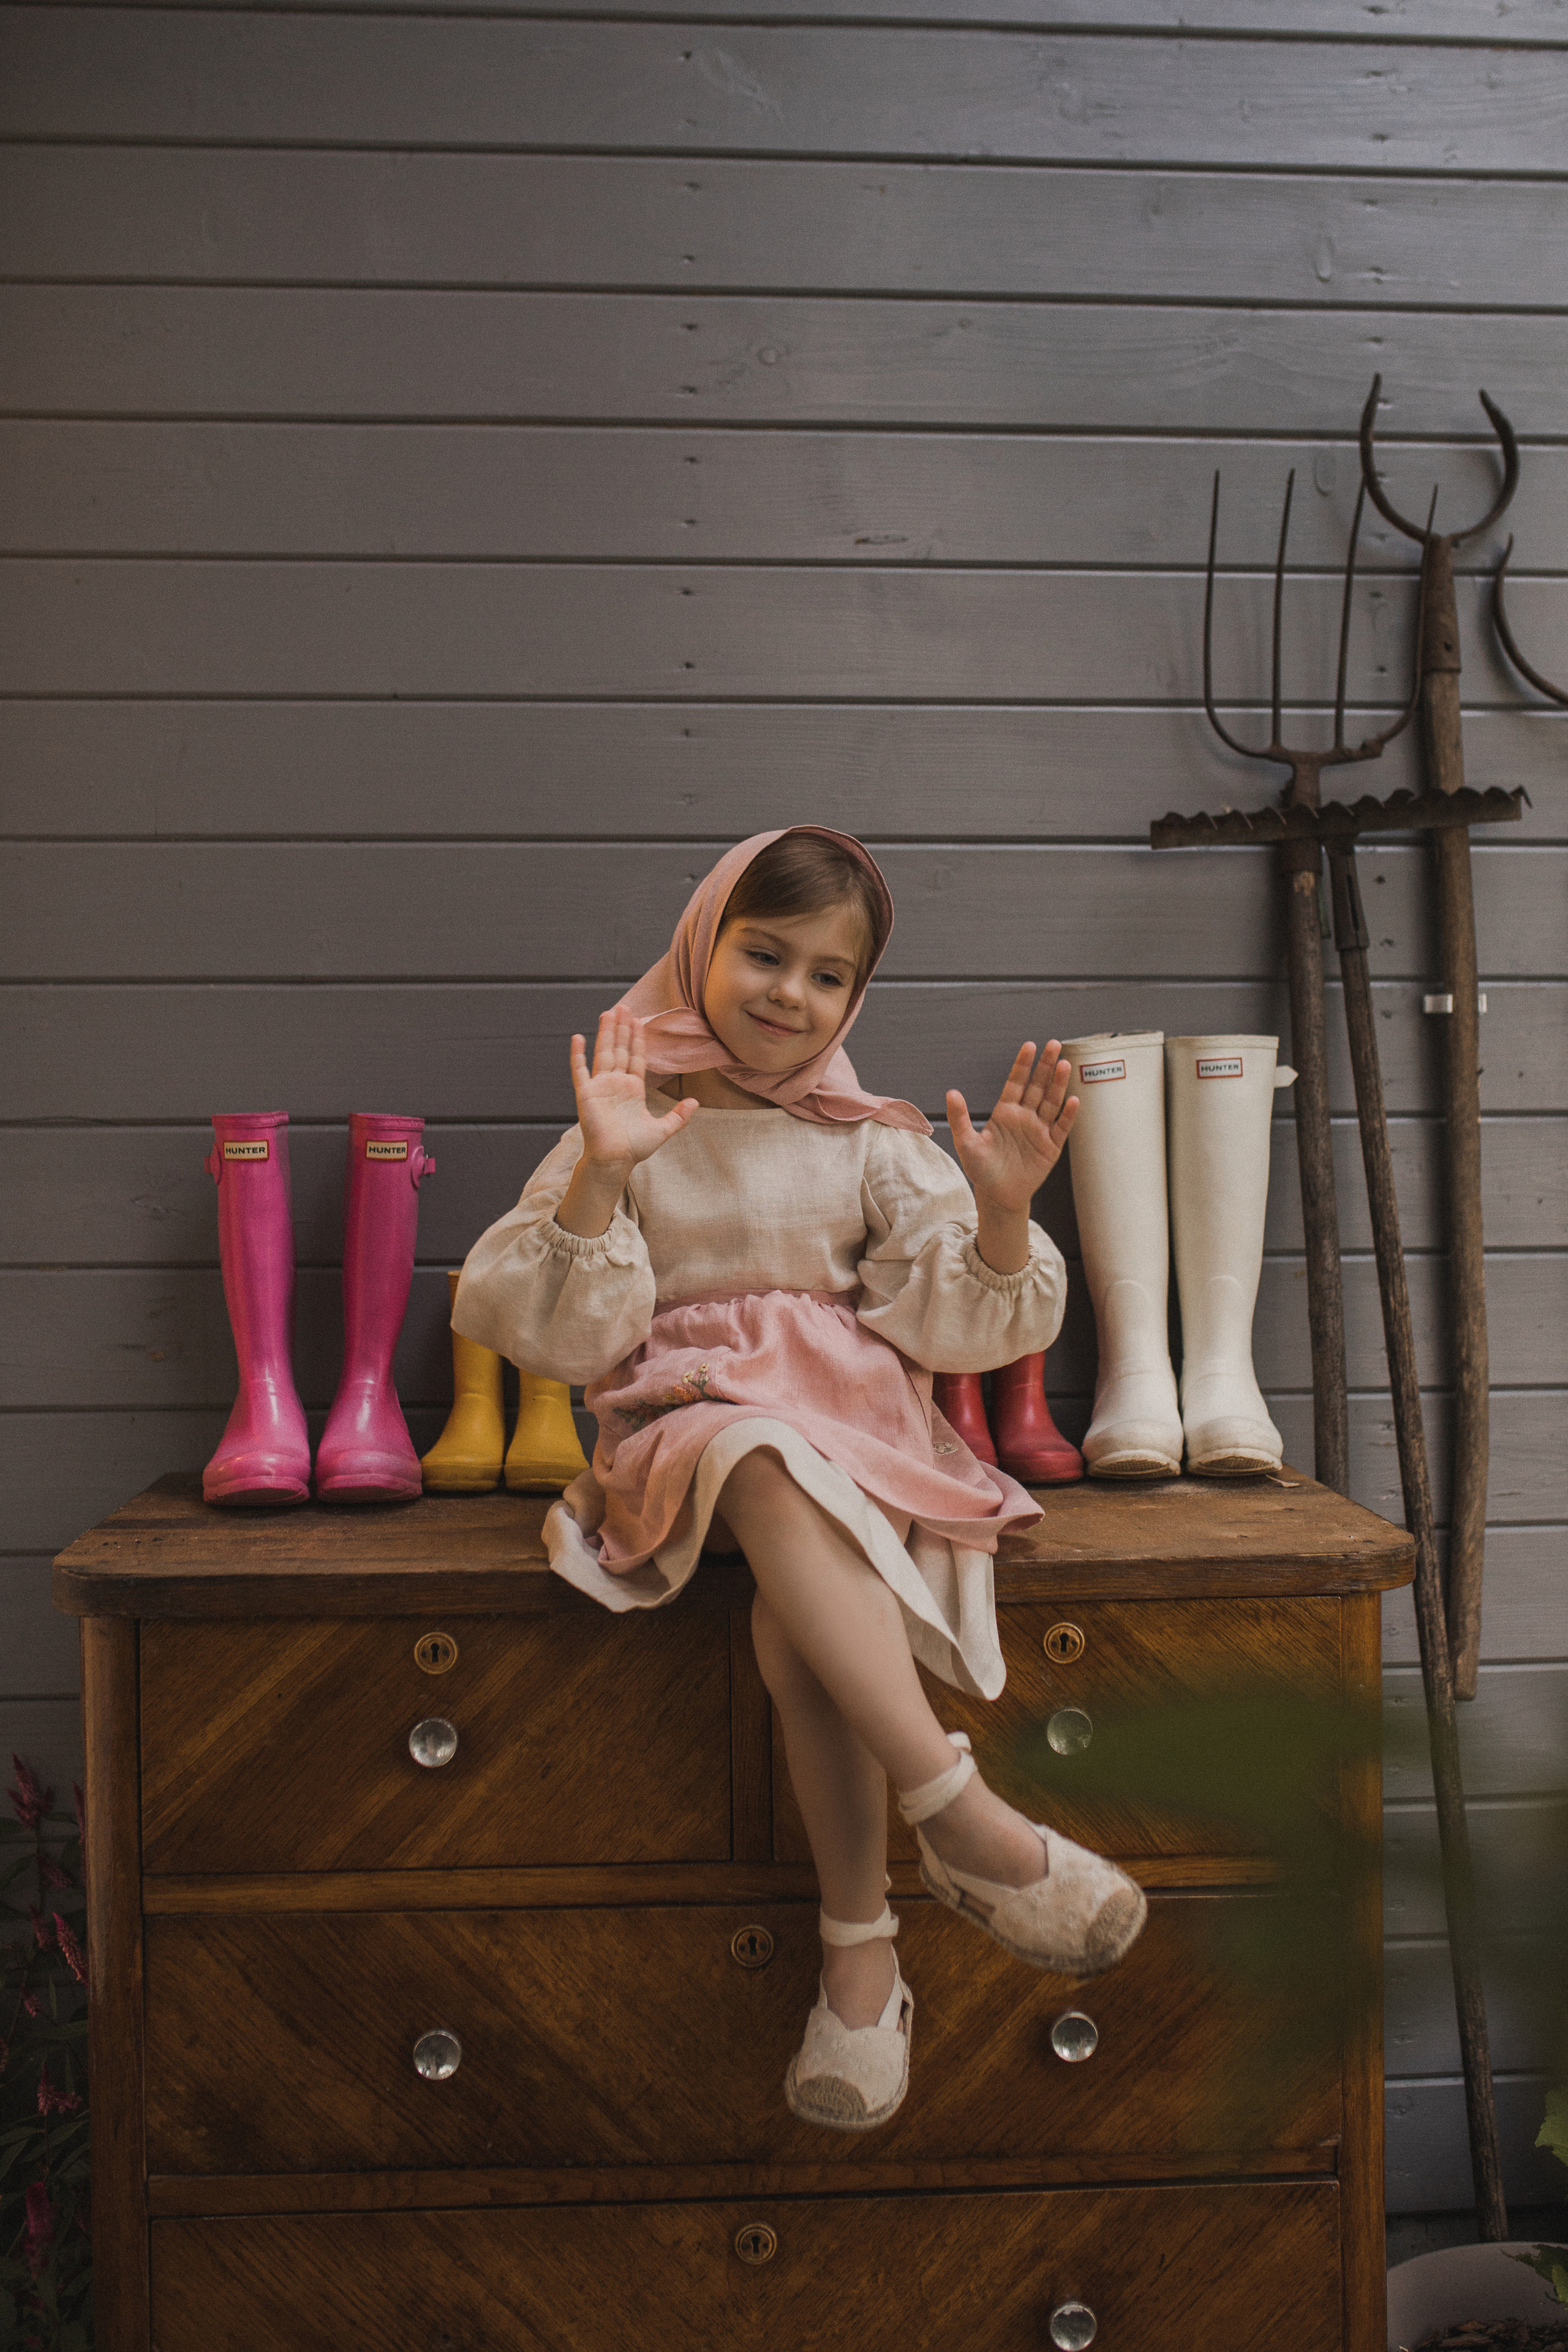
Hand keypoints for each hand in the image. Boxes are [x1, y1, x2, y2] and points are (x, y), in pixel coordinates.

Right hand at [570, 1009, 696, 1175]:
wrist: (615, 1160)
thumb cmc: (635, 1148)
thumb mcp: (662, 1129)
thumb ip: (679, 1116)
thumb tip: (695, 1101)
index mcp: (633, 1089)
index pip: (636, 1057)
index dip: (638, 1038)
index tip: (638, 1020)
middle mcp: (616, 1084)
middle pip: (620, 1049)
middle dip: (622, 1028)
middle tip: (623, 1006)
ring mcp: (600, 1087)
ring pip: (603, 1053)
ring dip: (605, 1033)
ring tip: (608, 1013)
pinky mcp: (586, 1094)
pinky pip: (580, 1071)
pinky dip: (578, 1055)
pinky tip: (577, 1037)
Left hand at [947, 1041, 1077, 1216]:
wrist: (998, 1196)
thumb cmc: (981, 1169)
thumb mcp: (966, 1143)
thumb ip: (959, 1117)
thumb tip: (951, 1092)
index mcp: (1005, 1112)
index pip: (1016, 1083)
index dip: (1023, 1065)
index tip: (1029, 1046)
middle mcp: (1024, 1117)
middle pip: (1037, 1086)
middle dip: (1045, 1065)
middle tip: (1054, 1044)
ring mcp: (1039, 1130)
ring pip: (1051, 1102)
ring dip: (1057, 1084)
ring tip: (1063, 1064)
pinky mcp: (1051, 1147)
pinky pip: (1062, 1127)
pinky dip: (1068, 1115)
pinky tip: (1073, 1100)